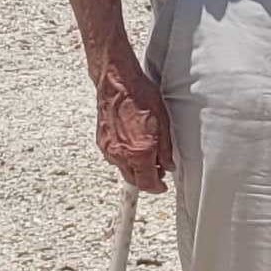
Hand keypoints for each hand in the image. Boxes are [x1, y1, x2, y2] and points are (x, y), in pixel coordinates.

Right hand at [93, 51, 173, 193]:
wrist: (117, 83)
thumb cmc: (140, 96)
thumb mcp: (164, 123)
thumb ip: (165, 149)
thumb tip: (168, 164)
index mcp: (140, 151)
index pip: (147, 183)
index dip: (157, 187)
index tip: (162, 186)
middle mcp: (121, 153)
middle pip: (134, 180)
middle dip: (147, 180)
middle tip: (158, 173)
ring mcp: (109, 148)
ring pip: (123, 169)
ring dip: (135, 169)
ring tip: (147, 158)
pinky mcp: (102, 141)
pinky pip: (114, 158)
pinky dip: (125, 158)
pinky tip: (133, 148)